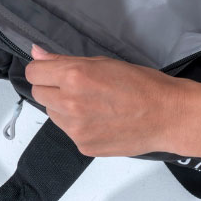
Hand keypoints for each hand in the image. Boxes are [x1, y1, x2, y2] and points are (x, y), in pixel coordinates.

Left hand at [24, 43, 192, 156]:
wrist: (167, 116)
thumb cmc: (142, 84)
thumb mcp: (103, 62)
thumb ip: (64, 61)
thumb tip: (37, 53)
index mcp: (74, 77)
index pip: (33, 72)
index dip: (43, 69)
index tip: (52, 71)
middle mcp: (70, 104)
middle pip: (39, 93)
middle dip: (53, 88)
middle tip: (78, 87)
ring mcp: (76, 129)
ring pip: (52, 114)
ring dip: (63, 107)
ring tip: (93, 104)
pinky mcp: (83, 146)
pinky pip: (68, 131)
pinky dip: (78, 125)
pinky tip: (101, 119)